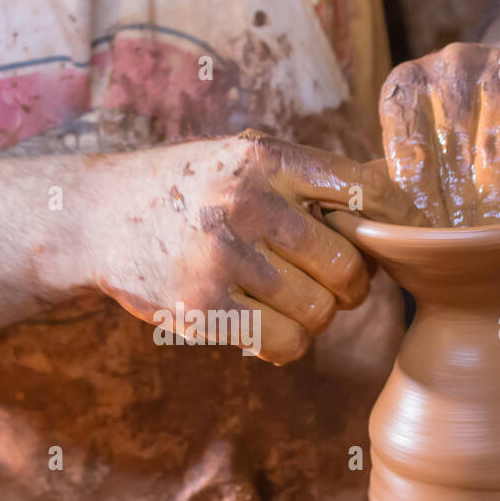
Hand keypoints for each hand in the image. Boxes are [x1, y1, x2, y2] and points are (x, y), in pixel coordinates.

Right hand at [86, 132, 410, 364]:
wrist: (98, 216)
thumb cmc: (188, 190)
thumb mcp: (243, 158)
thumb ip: (310, 177)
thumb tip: (400, 199)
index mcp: (266, 157)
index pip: (366, 192)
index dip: (391, 226)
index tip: (387, 242)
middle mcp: (246, 202)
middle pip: (349, 266)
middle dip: (346, 286)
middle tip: (325, 284)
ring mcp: (222, 257)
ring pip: (319, 313)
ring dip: (311, 318)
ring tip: (281, 301)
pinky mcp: (202, 307)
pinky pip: (283, 342)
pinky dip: (282, 343)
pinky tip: (259, 323)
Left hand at [378, 43, 499, 226]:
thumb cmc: (464, 128)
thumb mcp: (426, 137)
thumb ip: (405, 174)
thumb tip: (388, 237)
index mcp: (406, 84)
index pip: (405, 150)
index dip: (414, 201)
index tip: (423, 238)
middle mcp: (448, 66)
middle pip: (449, 151)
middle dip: (454, 208)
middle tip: (458, 248)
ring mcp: (498, 65)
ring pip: (493, 148)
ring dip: (493, 202)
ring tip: (492, 239)